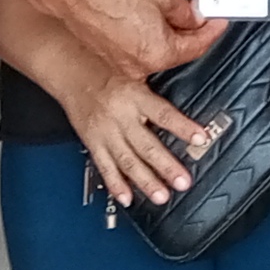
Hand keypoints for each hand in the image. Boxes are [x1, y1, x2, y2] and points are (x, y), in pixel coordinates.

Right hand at [56, 0, 222, 78]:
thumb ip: (185, 12)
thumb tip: (196, 18)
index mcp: (160, 54)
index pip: (197, 46)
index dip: (212, 30)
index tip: (219, 20)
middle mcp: (142, 66)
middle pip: (177, 51)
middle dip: (189, 31)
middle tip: (198, 12)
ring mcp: (123, 64)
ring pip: (157, 49)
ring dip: (167, 31)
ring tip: (170, 8)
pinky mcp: (109, 56)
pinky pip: (137, 48)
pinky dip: (147, 34)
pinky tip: (147, 14)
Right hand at [58, 66, 206, 207]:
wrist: (69, 72)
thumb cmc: (104, 71)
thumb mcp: (135, 72)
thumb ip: (158, 90)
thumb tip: (186, 94)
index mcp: (134, 96)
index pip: (163, 114)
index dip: (183, 126)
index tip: (201, 138)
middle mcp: (120, 116)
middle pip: (146, 145)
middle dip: (166, 166)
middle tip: (183, 182)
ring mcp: (105, 132)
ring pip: (128, 161)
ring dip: (146, 181)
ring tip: (161, 196)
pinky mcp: (92, 142)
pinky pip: (105, 166)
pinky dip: (116, 184)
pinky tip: (127, 198)